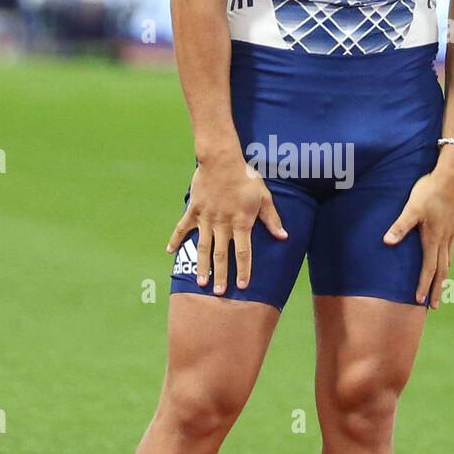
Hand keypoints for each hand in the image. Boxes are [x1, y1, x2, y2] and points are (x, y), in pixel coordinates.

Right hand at [166, 158, 286, 294]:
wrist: (221, 160)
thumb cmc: (246, 177)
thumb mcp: (264, 197)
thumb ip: (272, 219)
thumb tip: (283, 237)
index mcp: (241, 223)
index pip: (244, 252)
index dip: (243, 270)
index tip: (242, 286)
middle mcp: (222, 224)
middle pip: (222, 255)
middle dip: (221, 275)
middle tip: (219, 294)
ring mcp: (206, 218)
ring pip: (203, 247)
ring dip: (202, 266)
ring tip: (200, 283)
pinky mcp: (194, 210)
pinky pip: (183, 227)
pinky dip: (176, 239)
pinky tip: (170, 252)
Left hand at [382, 165, 453, 308]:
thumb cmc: (429, 191)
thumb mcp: (411, 208)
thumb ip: (400, 226)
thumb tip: (387, 242)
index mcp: (433, 239)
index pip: (428, 269)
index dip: (423, 286)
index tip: (420, 302)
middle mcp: (444, 240)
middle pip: (441, 271)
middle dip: (437, 289)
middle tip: (434, 307)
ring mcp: (451, 233)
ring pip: (447, 261)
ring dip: (443, 277)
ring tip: (440, 288)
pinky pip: (450, 250)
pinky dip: (447, 261)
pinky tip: (445, 260)